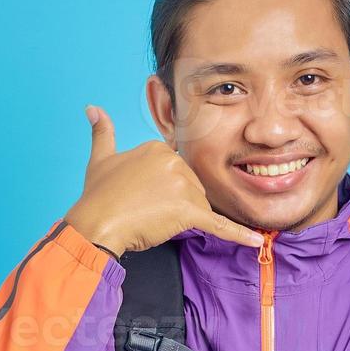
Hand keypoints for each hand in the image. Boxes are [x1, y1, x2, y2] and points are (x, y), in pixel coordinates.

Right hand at [63, 105, 262, 256]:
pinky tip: (256, 242)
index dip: (163, 191)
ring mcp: (183, 185)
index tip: (142, 197)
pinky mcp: (189, 211)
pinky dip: (238, 235)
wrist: (96, 224)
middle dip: (174, 204)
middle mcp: (175, 161)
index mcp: (159, 148)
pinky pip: (218, 225)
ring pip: (198, 207)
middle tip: (144, 210)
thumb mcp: (100, 158)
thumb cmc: (98, 196)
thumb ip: (102, 131)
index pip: (178, 173)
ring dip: (180, 218)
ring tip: (151, 219)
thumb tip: (93, 108)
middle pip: (192, 190)